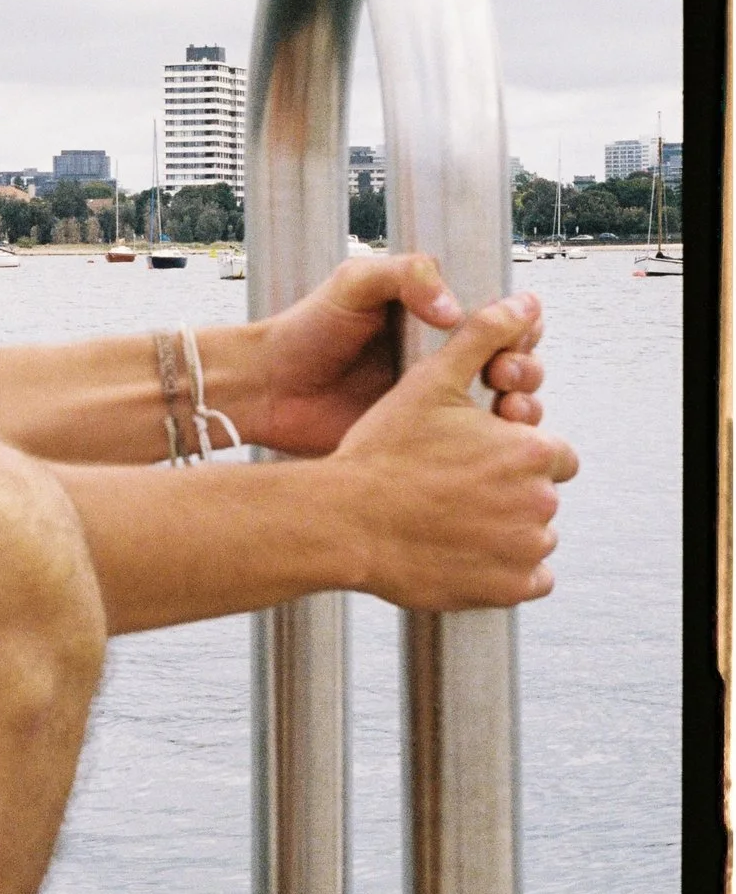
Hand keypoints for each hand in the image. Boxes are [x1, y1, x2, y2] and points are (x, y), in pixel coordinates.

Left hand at [251, 253, 546, 455]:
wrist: (268, 387)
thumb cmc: (305, 329)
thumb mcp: (354, 284)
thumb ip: (406, 275)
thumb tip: (456, 309)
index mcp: (434, 319)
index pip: (501, 320)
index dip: (520, 327)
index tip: (512, 336)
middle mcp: (444, 360)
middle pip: (516, 363)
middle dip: (525, 368)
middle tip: (504, 374)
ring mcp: (437, 403)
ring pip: (506, 406)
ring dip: (523, 406)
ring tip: (509, 407)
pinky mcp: (425, 441)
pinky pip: (475, 444)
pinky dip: (496, 442)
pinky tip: (492, 439)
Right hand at [329, 294, 577, 610]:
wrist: (341, 520)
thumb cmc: (379, 451)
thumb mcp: (430, 382)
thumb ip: (483, 338)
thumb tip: (525, 305)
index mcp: (529, 449)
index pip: (551, 451)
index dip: (511, 449)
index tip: (474, 455)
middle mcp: (539, 500)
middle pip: (541, 493)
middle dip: (507, 490)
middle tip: (451, 487)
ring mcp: (525, 549)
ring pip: (533, 535)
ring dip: (505, 529)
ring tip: (449, 518)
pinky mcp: (508, 588)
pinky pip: (528, 579)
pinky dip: (503, 570)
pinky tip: (461, 549)